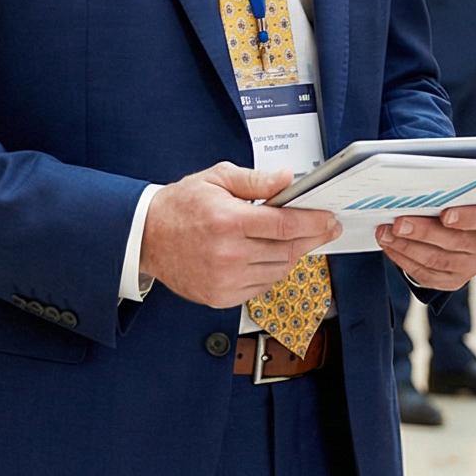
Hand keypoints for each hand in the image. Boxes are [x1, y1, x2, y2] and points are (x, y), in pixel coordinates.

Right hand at [138, 163, 336, 309]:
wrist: (146, 237)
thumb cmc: (180, 206)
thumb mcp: (217, 178)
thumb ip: (255, 180)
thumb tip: (286, 178)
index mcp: (229, 222)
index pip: (286, 225)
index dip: (314, 222)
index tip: (329, 219)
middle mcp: (228, 254)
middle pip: (287, 249)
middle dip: (311, 238)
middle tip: (324, 229)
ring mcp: (224, 279)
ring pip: (278, 270)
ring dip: (291, 255)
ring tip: (294, 240)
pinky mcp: (220, 296)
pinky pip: (261, 286)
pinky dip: (272, 272)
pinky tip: (269, 256)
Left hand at [376, 198, 475, 289]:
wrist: (460, 225)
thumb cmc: (457, 199)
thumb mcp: (459, 188)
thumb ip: (447, 188)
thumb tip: (416, 182)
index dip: (465, 217)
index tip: (445, 215)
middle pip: (453, 241)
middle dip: (421, 231)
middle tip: (398, 223)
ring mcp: (471, 264)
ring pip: (436, 260)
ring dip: (405, 246)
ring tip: (385, 234)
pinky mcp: (454, 280)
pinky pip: (426, 274)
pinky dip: (404, 260)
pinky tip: (390, 247)